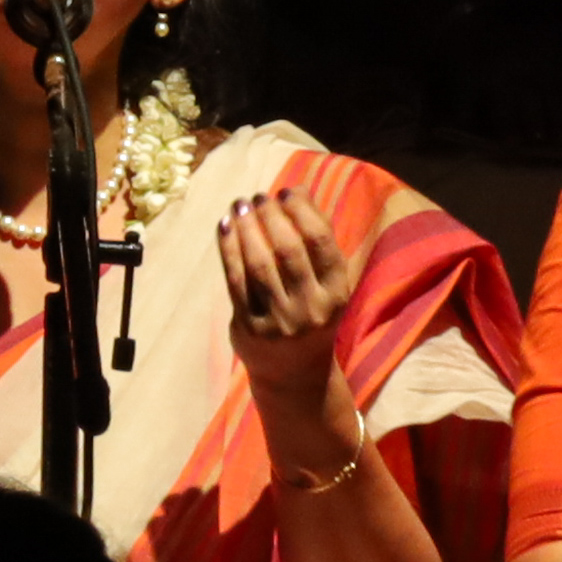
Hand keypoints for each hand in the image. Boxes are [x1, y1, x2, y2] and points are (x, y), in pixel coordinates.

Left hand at [217, 187, 349, 394]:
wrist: (294, 373)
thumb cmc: (311, 313)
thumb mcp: (324, 282)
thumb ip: (315, 238)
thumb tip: (298, 188)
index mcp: (336, 293)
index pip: (320, 242)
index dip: (301, 211)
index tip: (285, 191)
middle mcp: (310, 308)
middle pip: (288, 250)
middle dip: (270, 216)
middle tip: (257, 196)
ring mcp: (279, 320)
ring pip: (259, 263)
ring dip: (246, 228)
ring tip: (238, 206)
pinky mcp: (250, 327)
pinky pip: (236, 280)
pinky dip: (228, 249)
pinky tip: (224, 227)